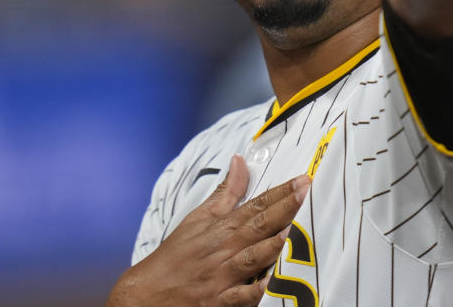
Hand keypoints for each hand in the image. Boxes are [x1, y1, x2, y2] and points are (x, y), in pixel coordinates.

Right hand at [106, 155, 310, 306]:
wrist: (146, 292)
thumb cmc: (177, 254)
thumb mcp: (199, 217)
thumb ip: (226, 191)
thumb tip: (239, 160)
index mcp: (222, 227)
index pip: (256, 205)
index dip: (280, 192)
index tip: (302, 179)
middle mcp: (224, 249)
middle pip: (259, 225)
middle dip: (284, 208)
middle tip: (306, 191)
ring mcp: (221, 276)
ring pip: (252, 258)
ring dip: (272, 244)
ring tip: (292, 230)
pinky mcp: (217, 302)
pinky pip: (241, 297)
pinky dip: (255, 290)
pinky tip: (272, 282)